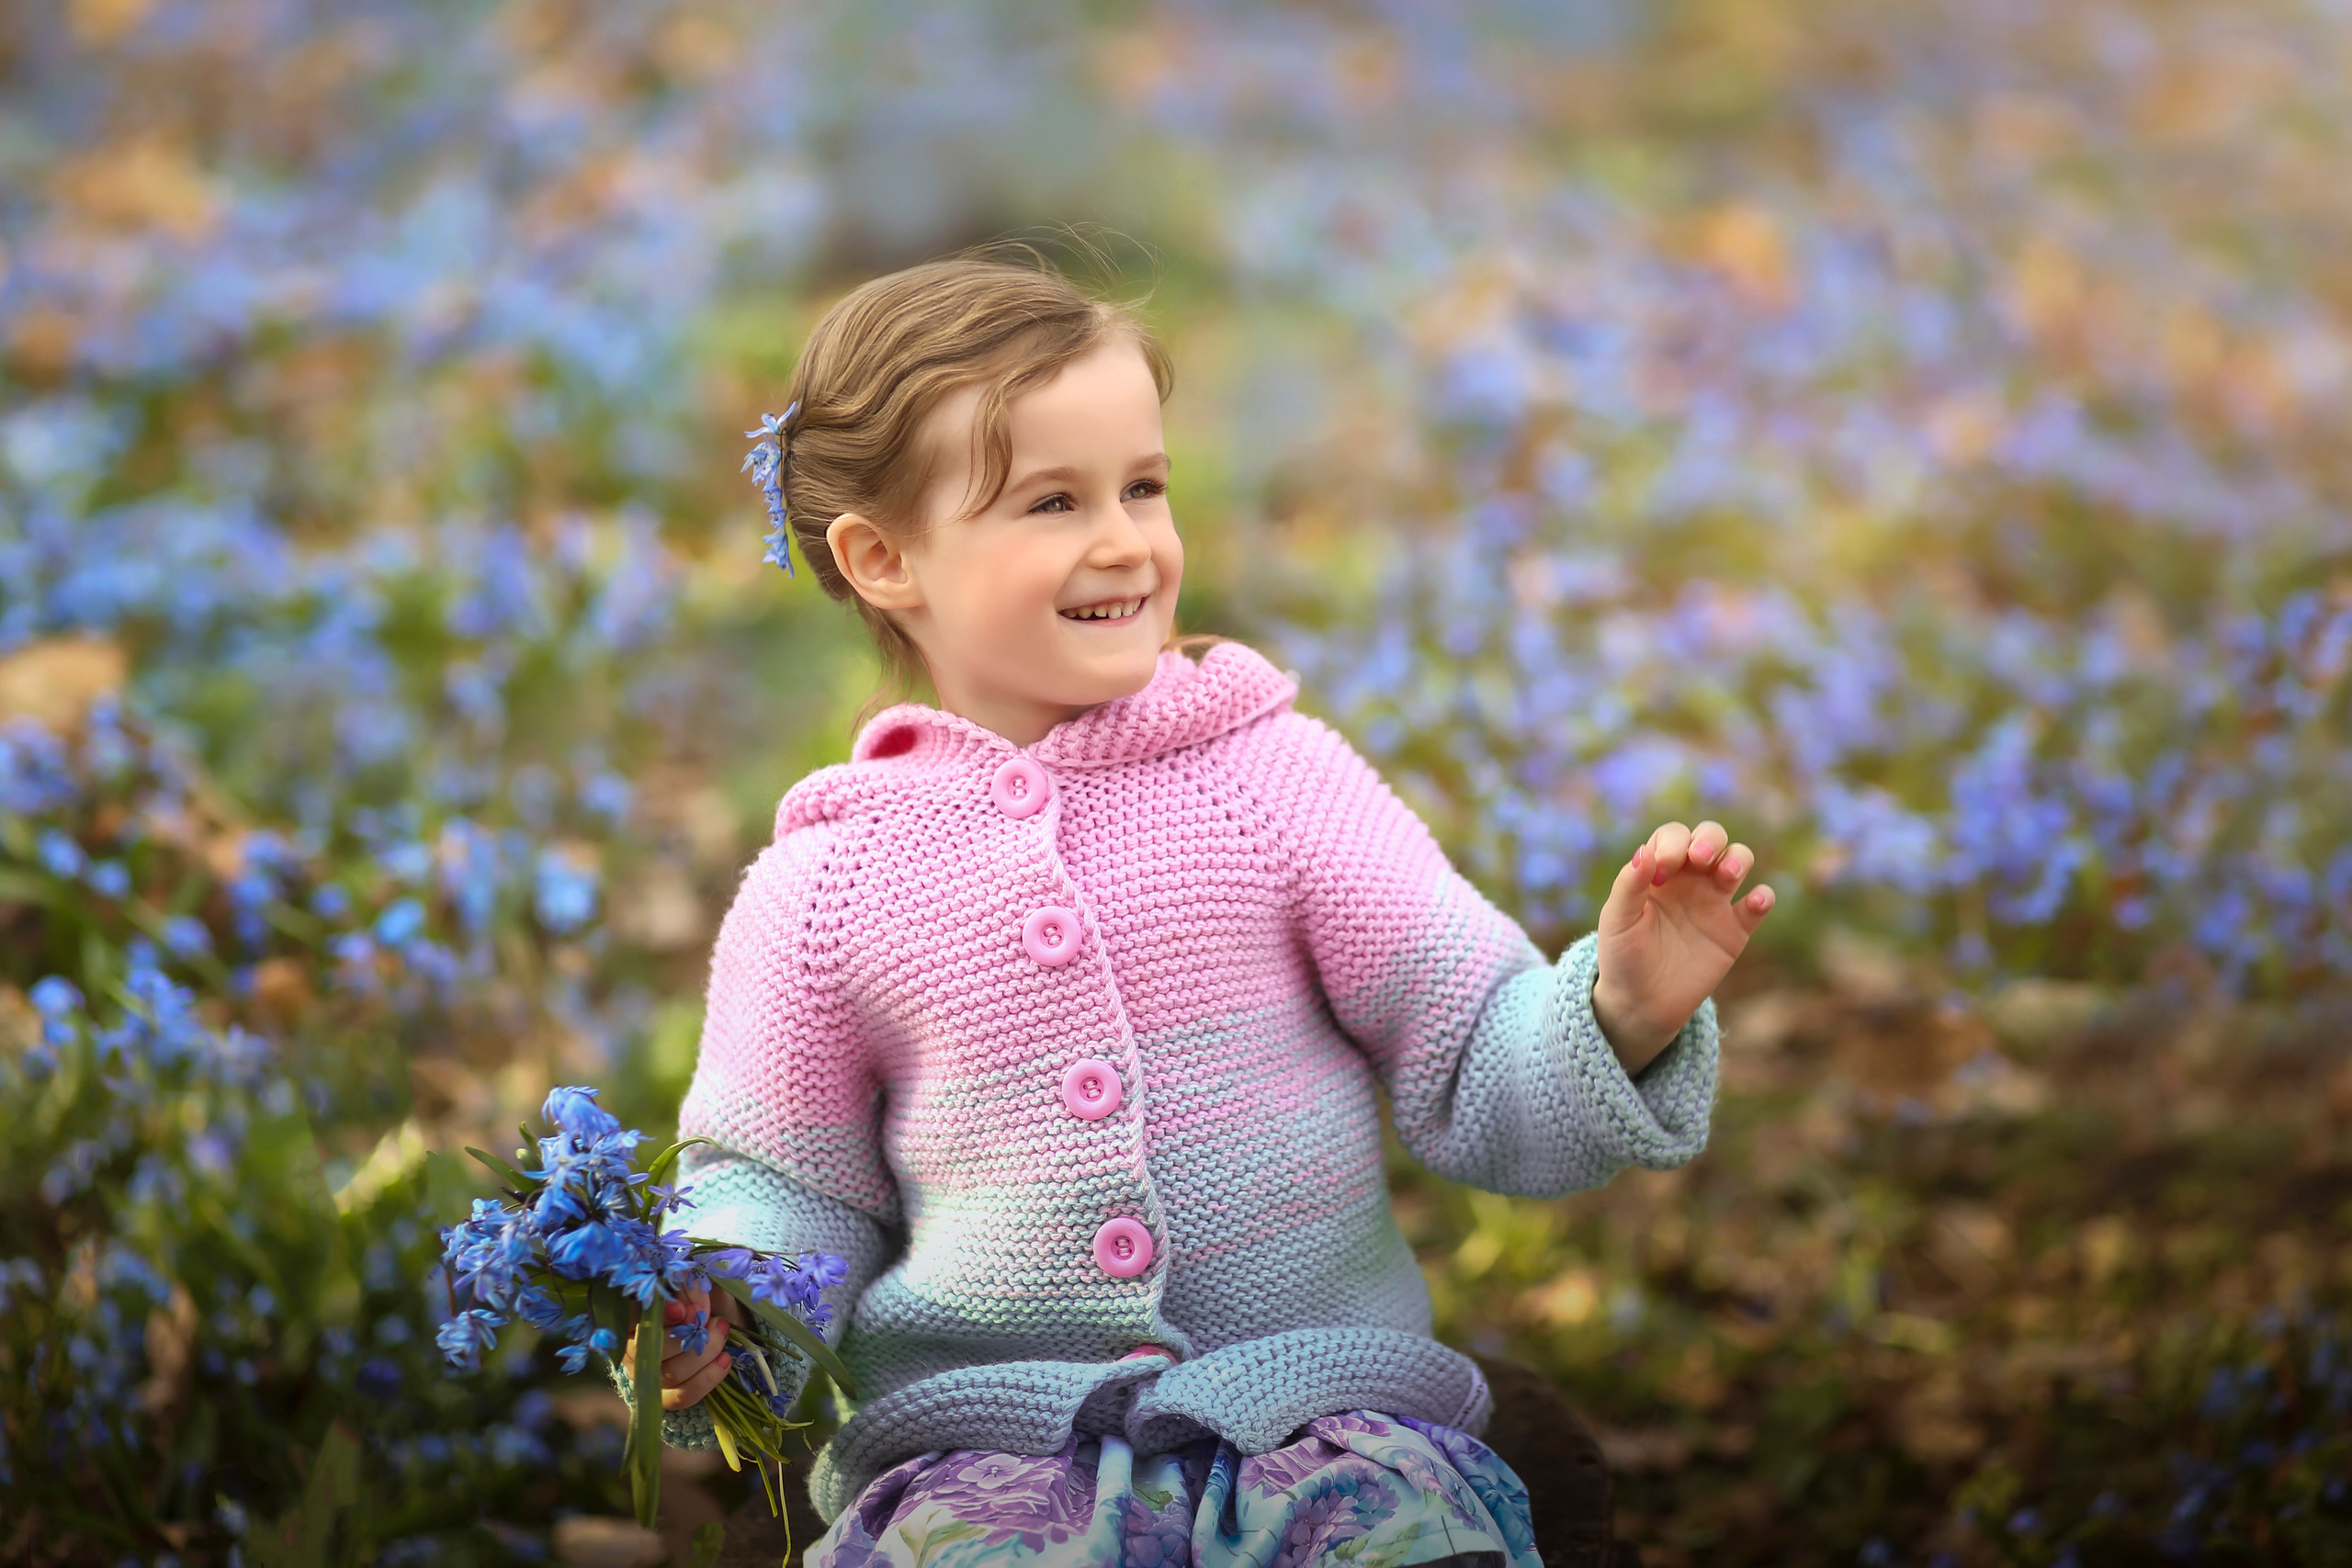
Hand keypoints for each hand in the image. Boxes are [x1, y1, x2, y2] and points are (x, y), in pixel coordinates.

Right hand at [627, 1284, 745, 1410]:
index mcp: (631, 1318)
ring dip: (704, 1353)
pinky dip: (707, 1378)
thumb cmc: (694, 1299)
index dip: (656, 1316)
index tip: (682, 1310)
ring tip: (722, 1331)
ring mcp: (647, 1376)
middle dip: (688, 1335)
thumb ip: (689, 1289)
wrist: (710, 1324)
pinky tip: (724, 1360)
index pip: (630, 1317)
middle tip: (713, 1320)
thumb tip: (693, 1310)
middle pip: (652, 1350)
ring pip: (671, 1373)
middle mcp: (632, 1350)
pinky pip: (682, 1396)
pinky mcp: (665, 1395)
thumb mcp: (691, 1285)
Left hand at [1591, 819, 1773, 1073]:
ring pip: (1738, 862)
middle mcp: (1689, 880)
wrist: (1640, 1004)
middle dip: (1711, 839)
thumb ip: (1628, 885)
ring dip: (1738, 859)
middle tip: (1699, 859)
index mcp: (1658, 871)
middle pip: (1711, 838)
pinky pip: (1757, 907)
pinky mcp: (1734, 931)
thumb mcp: (1617, 920)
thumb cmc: (1622, 957)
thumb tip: (1644, 851)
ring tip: (1727, 875)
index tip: (1662, 869)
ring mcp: (1714, 903)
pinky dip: (1763, 898)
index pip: (1673, 836)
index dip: (1672, 843)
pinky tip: (1757, 901)